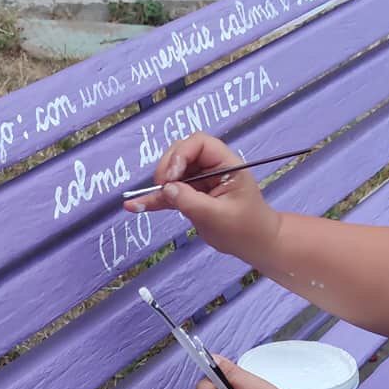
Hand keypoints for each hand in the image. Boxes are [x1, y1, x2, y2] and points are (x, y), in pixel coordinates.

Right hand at [124, 134, 281, 264]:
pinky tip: (134, 206)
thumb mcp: (218, 216)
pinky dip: (154, 199)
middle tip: (163, 188)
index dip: (181, 154)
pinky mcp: (190, 196)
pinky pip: (169, 193)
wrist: (255, 244)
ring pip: (172, 172)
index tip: (171, 177)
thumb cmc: (245, 228)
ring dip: (159, 184)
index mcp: (226, 164)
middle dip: (168, 168)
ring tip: (146, 201)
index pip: (199, 144)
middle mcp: (211, 167)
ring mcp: (200, 181)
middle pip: (181, 153)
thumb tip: (166, 189)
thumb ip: (191, 201)